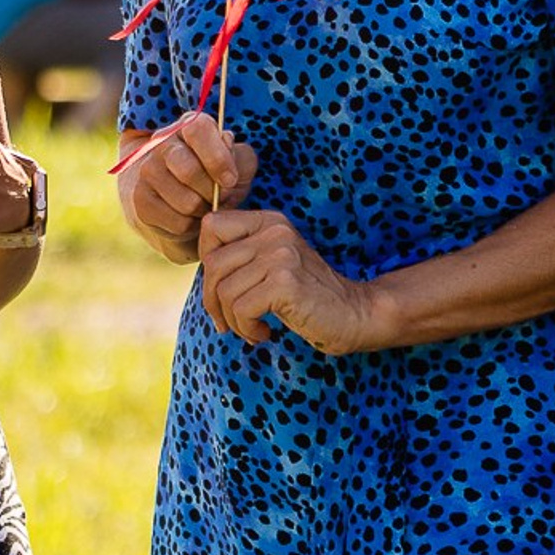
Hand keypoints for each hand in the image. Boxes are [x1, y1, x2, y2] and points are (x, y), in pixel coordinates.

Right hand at [117, 111, 258, 262]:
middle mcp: (162, 143)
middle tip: (220, 198)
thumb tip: (226, 144)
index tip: (230, 180)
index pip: (198, 129)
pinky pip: (177, 223)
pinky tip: (191, 217)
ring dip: (204, 210)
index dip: (217, 158)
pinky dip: (192, 226)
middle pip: (188, 171)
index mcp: (188, 126)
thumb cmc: (217, 178)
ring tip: (206, 206)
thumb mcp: (238, 164)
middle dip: (212, 192)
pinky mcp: (141, 200)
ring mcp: (147, 171)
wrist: (183, 202)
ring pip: (186, 202)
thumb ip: (239, 155)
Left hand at [198, 207, 379, 352]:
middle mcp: (274, 231)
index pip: (211, 226)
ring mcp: (281, 254)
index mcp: (268, 221)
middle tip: (229, 322)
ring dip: (232, 320)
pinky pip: (240, 309)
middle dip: (213, 301)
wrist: (354, 314)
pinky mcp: (285, 282)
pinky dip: (247, 329)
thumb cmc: (306, 296)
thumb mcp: (271, 265)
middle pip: (212, 264)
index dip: (206, 259)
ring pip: (223, 290)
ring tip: (253, 328)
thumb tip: (199, 269)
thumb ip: (240, 257)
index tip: (221, 287)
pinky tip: (265, 333)